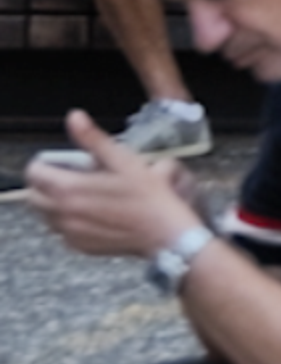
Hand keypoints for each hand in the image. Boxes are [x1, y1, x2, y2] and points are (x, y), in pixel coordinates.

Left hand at [24, 111, 204, 261]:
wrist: (164, 232)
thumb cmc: (148, 196)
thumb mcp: (123, 159)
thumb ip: (92, 138)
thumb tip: (74, 117)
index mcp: (68, 189)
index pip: (34, 173)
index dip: (45, 164)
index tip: (62, 162)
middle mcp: (62, 213)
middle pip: (33, 195)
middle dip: (46, 184)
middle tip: (71, 177)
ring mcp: (69, 232)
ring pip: (45, 214)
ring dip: (56, 203)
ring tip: (84, 195)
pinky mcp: (78, 246)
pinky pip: (62, 230)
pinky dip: (70, 220)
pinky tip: (94, 213)